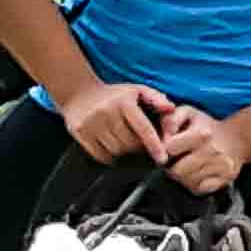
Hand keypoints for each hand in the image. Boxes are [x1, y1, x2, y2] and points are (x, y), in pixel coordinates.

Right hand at [57, 81, 172, 163]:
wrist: (79, 92)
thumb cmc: (115, 95)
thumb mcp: (137, 90)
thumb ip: (157, 99)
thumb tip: (171, 108)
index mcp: (123, 102)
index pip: (143, 128)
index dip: (154, 145)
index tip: (162, 159)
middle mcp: (106, 111)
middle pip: (130, 143)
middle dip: (138, 147)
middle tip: (139, 144)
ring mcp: (91, 122)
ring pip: (116, 151)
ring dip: (123, 152)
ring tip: (124, 142)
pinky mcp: (80, 132)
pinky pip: (100, 155)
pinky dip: (109, 156)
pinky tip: (111, 146)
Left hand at [156, 106, 250, 192]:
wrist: (236, 138)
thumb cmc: (206, 126)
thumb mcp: (187, 113)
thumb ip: (171, 119)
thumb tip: (164, 135)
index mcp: (202, 133)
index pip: (169, 149)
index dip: (164, 150)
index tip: (170, 149)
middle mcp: (213, 151)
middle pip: (177, 171)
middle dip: (172, 168)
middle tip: (176, 161)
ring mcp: (220, 167)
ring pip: (187, 182)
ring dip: (183, 176)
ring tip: (188, 166)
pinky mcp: (225, 179)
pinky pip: (200, 189)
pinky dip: (195, 184)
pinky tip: (197, 174)